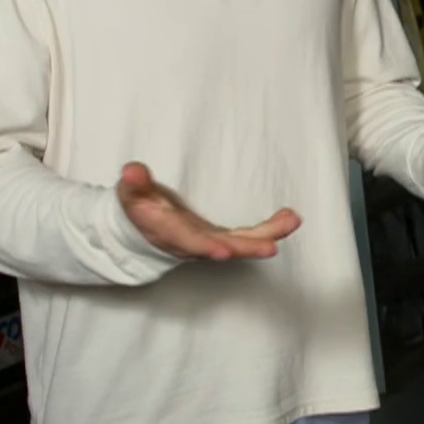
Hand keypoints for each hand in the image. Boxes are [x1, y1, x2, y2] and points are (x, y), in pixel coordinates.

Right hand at [116, 163, 301, 261]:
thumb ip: (134, 183)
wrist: (142, 227)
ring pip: (240, 243)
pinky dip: (269, 229)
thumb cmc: (138, 206)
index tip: (223, 251)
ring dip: (266, 235)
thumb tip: (133, 171)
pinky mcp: (221, 238)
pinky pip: (248, 236)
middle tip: (270, 247)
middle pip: (221, 248)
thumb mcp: (131, 193)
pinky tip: (289, 218)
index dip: (204, 247)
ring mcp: (209, 242)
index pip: (187, 242)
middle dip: (246, 248)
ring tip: (291, 220)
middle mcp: (192, 243)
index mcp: (168, 233)